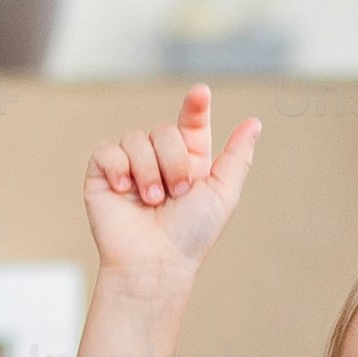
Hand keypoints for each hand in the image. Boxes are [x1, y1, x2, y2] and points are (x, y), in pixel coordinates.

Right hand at [84, 83, 262, 290]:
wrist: (154, 262)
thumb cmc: (190, 235)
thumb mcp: (222, 194)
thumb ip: (237, 156)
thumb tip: (255, 123)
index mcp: (188, 161)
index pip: (191, 123)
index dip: (195, 107)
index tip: (201, 94)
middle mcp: (158, 160)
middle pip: (165, 131)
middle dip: (174, 162)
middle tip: (177, 193)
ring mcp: (129, 166)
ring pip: (137, 138)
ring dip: (149, 171)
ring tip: (153, 201)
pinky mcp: (103, 174)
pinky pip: (108, 151)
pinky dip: (120, 169)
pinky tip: (126, 191)